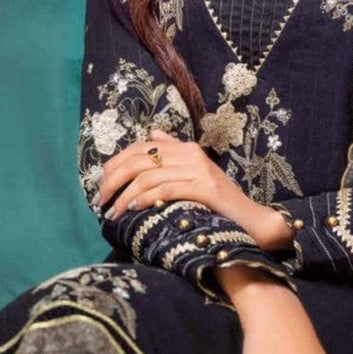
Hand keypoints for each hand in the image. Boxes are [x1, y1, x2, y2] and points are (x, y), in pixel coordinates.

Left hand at [97, 128, 247, 221]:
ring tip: (113, 213)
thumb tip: (152, 133)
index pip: (141, 149)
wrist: (252, 219)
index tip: (101, 184)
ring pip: (148, 177)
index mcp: (186, 148)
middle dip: (114, 180)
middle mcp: (191, 154)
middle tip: (100, 201)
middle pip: (139, 161)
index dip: (116, 164)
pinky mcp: (204, 188)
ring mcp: (199, 170)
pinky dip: (144, 199)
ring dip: (124, 196)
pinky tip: (133, 209)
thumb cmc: (220, 201)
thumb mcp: (197, 173)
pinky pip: (165, 189)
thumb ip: (175, 152)